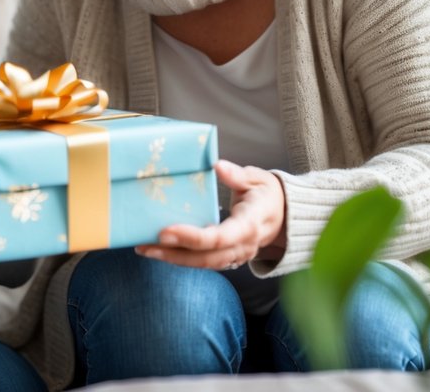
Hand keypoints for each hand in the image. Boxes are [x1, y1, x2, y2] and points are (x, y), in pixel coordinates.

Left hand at [134, 159, 286, 270]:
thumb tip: (217, 165)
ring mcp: (236, 255)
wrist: (285, 216)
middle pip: (207, 257)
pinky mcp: (228, 258)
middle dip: (175, 253)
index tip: (166, 230)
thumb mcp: (258, 179)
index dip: (192, 237)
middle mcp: (243, 245)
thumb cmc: (268, 194)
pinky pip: (203, 263)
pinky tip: (159, 250)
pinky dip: (180, 258)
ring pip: (203, 264)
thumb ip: (237, 175)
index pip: (220, 237)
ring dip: (173, 259)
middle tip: (146, 245)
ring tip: (145, 249)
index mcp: (251, 224)